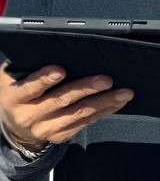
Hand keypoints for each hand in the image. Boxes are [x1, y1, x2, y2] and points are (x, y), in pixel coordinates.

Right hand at [0, 63, 132, 150]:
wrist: (13, 125)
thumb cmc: (18, 90)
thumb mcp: (14, 76)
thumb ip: (30, 64)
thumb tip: (53, 45)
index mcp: (15, 98)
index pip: (30, 88)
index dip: (44, 79)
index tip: (61, 70)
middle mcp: (29, 116)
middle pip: (61, 100)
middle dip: (86, 89)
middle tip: (107, 80)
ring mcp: (45, 129)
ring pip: (78, 114)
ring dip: (103, 102)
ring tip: (123, 92)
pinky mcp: (59, 136)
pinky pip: (84, 123)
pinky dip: (103, 112)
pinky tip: (117, 103)